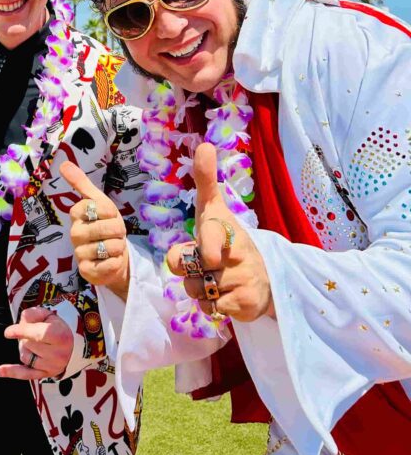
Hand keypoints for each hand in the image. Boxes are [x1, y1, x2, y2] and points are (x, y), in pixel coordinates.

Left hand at [0, 306, 73, 379]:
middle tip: (32, 332)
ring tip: (34, 343)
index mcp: (61, 336)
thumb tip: (19, 326)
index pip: (38, 335)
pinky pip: (25, 374)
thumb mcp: (48, 314)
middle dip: (25, 336)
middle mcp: (58, 354)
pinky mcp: (45, 375)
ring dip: (24, 348)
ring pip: (25, 357)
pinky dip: (12, 372)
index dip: (22, 332)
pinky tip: (0, 371)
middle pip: (29, 345)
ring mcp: (52, 367)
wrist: (71, 345)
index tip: (8, 332)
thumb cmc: (57, 327)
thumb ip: (33, 314)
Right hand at [61, 160, 129, 299]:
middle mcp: (74, 233)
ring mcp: (79, 254)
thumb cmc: (106, 224)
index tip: (109, 216)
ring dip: (118, 247)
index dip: (111, 212)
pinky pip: (110, 264)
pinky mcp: (86, 272)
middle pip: (107, 228)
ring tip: (112, 247)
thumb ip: (81, 182)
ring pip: (111, 247)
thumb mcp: (98, 202)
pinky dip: (116, 262)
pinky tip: (111, 261)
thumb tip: (63, 163)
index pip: (98, 207)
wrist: (113, 255)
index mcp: (76, 214)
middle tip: (114, 234)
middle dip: (118, 231)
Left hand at [166, 143, 272, 321]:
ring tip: (218, 280)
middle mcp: (236, 253)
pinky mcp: (245, 303)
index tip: (211, 256)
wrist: (265, 278)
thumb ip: (205, 181)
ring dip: (200, 290)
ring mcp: (243, 279)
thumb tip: (205, 144)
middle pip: (189, 271)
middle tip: (208, 266)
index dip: (208, 248)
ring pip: (197, 292)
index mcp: (224, 228)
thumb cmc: (229, 241)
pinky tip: (227, 296)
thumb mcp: (214, 210)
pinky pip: (211, 310)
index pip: (212, 235)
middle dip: (191, 273)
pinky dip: (213, 307)